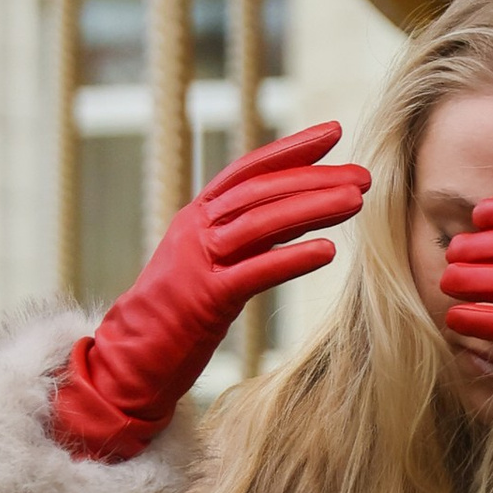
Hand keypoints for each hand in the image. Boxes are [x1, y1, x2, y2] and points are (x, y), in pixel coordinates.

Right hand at [50, 121, 369, 460]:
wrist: (129, 360)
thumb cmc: (174, 317)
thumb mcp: (208, 265)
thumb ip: (242, 239)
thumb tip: (293, 218)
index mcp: (196, 217)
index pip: (248, 170)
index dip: (290, 149)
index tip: (333, 133)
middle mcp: (195, 230)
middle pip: (261, 191)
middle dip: (315, 178)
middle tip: (363, 175)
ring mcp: (198, 262)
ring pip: (261, 223)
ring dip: (312, 208)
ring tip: (356, 202)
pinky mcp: (204, 299)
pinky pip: (254, 272)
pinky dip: (291, 259)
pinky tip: (327, 251)